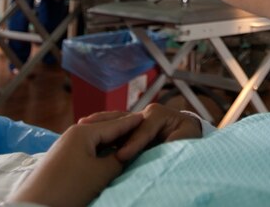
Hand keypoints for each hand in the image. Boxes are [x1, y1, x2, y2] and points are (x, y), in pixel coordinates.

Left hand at [9, 112, 143, 206]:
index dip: (132, 123)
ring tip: (126, 138)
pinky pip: (87, 147)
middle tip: (139, 124)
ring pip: (95, 137)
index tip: (147, 117)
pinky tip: (107, 152)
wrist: (35, 205)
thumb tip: (127, 153)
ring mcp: (65, 145)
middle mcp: (73, 133)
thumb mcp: (101, 174)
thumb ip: (119, 160)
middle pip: (104, 127)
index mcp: (84, 132)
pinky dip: (100, 148)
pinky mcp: (61, 158)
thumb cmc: (69, 187)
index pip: (115, 125)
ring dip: (111, 138)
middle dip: (121, 127)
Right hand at [78, 103, 202, 161]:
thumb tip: (164, 149)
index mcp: (159, 114)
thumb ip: (174, 142)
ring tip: (81, 125)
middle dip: (106, 127)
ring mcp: (135, 118)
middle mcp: (145, 113)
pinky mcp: (129, 126)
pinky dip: (99, 125)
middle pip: (122, 120)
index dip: (133, 143)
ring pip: (114, 119)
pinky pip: (113, 125)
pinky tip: (85, 129)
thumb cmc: (189, 138)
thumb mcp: (187, 139)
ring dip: (98, 122)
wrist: (189, 134)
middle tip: (89, 135)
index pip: (143, 129)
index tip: (122, 156)